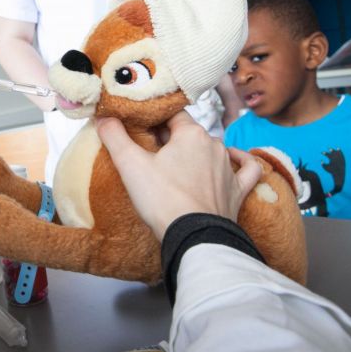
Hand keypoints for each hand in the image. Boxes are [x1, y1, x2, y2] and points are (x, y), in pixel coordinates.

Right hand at [96, 111, 260, 240]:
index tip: (139, 129)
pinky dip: (241, 161)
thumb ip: (114, 137)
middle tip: (150, 152)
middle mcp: (214, 145)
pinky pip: (246, 169)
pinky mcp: (238, 190)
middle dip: (171, 138)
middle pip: (189, 133)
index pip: (171, 114)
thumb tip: (104, 117)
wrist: (195, 238)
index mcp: (191, 133)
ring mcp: (229, 168)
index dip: (153, 119)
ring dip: (197, 151)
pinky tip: (235, 158)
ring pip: (212, 149)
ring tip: (178, 163)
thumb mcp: (130, 165)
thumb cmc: (163, 199)